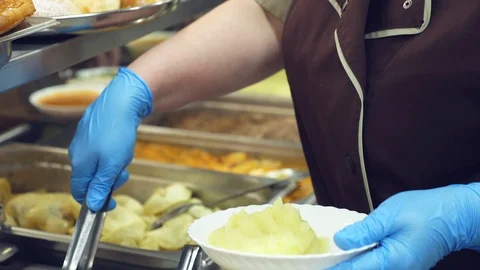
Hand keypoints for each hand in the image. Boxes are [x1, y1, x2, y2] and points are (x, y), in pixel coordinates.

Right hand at [68, 67, 151, 211]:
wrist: (122, 100)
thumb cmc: (117, 133)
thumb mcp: (111, 165)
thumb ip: (100, 186)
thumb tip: (92, 205)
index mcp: (79, 164)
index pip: (79, 192)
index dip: (96, 200)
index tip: (113, 202)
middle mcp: (77, 153)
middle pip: (91, 178)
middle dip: (109, 179)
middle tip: (124, 172)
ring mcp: (84, 140)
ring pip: (100, 164)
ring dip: (115, 164)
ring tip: (125, 152)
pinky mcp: (93, 131)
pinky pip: (103, 150)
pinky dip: (115, 151)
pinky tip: (123, 141)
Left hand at [329, 184, 479, 269]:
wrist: (453, 216)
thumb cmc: (425, 211)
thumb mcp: (390, 215)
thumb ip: (364, 230)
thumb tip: (340, 241)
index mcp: (391, 260)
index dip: (332, 269)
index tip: (314, 265)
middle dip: (339, 268)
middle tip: (319, 260)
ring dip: (350, 265)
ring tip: (330, 257)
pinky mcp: (401, 266)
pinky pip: (376, 267)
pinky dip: (361, 262)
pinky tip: (349, 254)